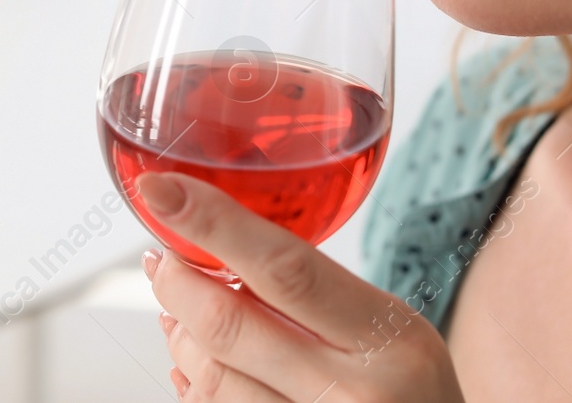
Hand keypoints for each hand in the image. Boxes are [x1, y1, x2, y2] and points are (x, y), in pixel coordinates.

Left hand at [138, 171, 465, 402]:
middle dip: (178, 282)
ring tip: (182, 318)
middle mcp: (357, 395)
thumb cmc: (411, 395)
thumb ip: (318, 293)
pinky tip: (197, 370)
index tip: (160, 189)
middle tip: (162, 259)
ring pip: (210, 378)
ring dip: (181, 339)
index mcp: (390, 340)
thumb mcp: (391, 332)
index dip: (212, 223)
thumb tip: (217, 249)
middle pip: (229, 326)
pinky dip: (194, 386)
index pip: (287, 267)